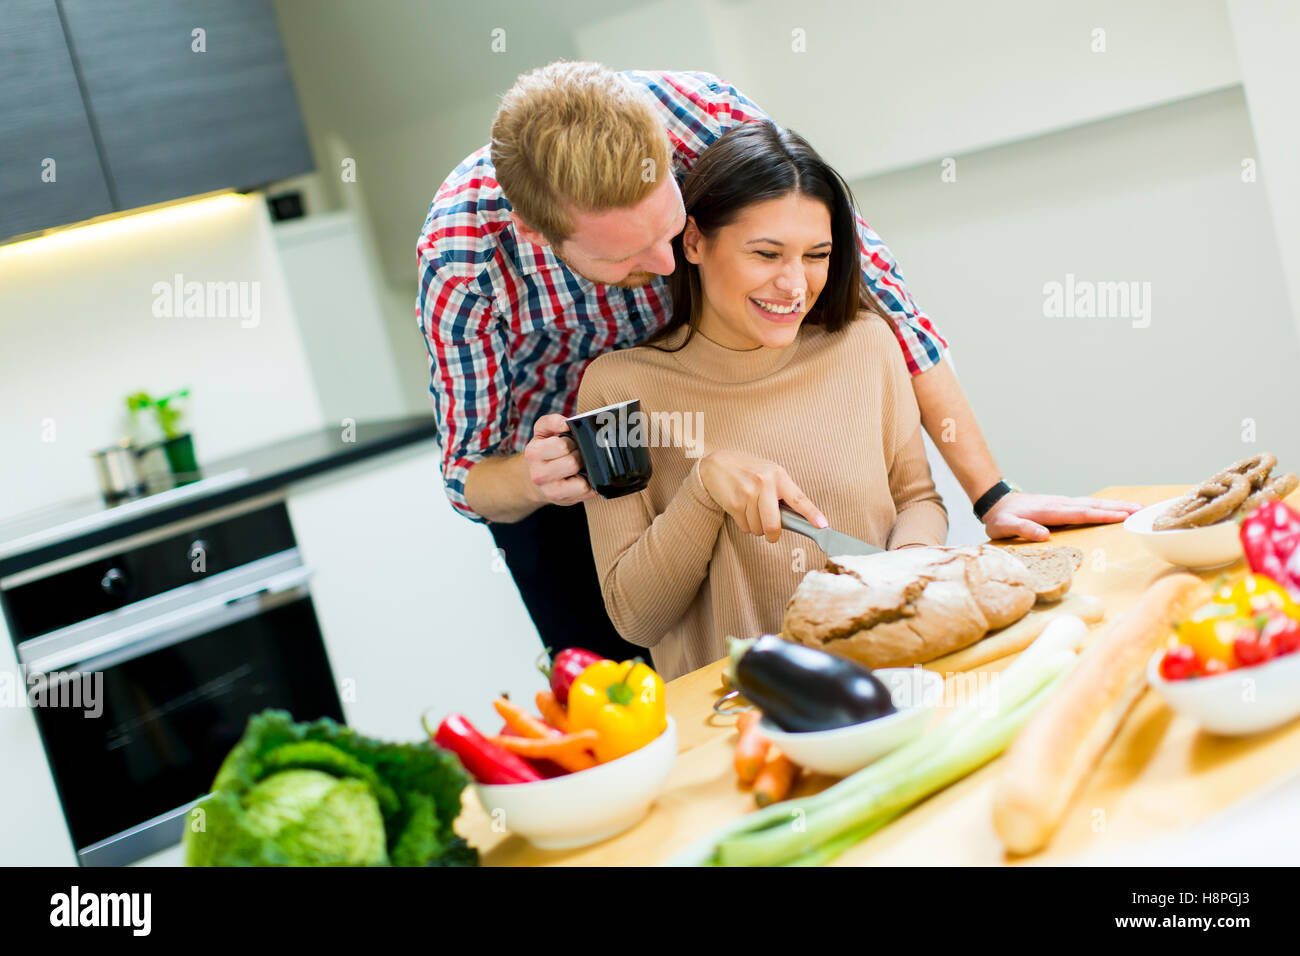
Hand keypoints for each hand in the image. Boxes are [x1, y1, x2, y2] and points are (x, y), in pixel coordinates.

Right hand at [523, 414, 598, 506]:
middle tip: (576, 454)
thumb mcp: (542, 432)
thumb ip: (551, 422)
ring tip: (579, 466)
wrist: (535, 479)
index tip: (570, 441)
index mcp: (533, 452)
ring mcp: (551, 491)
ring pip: (581, 482)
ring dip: (585, 470)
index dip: (572, 441)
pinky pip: (587, 491)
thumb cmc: (544, 453)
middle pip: (572, 463)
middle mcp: (539, 474)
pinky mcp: (564, 501)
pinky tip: (583, 478)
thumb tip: (566, 423)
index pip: (562, 446)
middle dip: (579, 455)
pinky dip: (590, 484)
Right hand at [699, 450, 826, 541]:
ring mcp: (747, 494)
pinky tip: (742, 510)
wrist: (717, 464)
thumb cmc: (748, 470)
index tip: (823, 525)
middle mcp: (763, 483)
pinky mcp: (734, 503)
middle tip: (772, 534)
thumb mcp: (769, 474)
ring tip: (752, 511)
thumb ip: (782, 492)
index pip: (798, 498)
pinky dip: (745, 524)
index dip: (812, 514)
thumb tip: (797, 519)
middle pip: (773, 524)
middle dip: (773, 534)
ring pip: (758, 528)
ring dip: (756, 527)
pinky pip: (745, 527)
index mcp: (778, 475)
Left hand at [982, 492, 1142, 540]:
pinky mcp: (1064, 505)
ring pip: (1094, 503)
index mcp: (1050, 511)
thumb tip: (1043, 535)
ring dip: (1116, 505)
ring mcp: (1063, 503)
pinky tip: (1117, 508)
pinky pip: (1089, 505)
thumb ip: (1022, 529)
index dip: (1102, 515)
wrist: (997, 502)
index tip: (1123, 516)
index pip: (1081, 513)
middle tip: (1142, 511)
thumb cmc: (1002, 518)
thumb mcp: (1005, 527)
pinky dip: (1105, 506)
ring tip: (1138, 508)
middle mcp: (1061, 504)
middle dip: (1118, 508)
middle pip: (1094, 505)